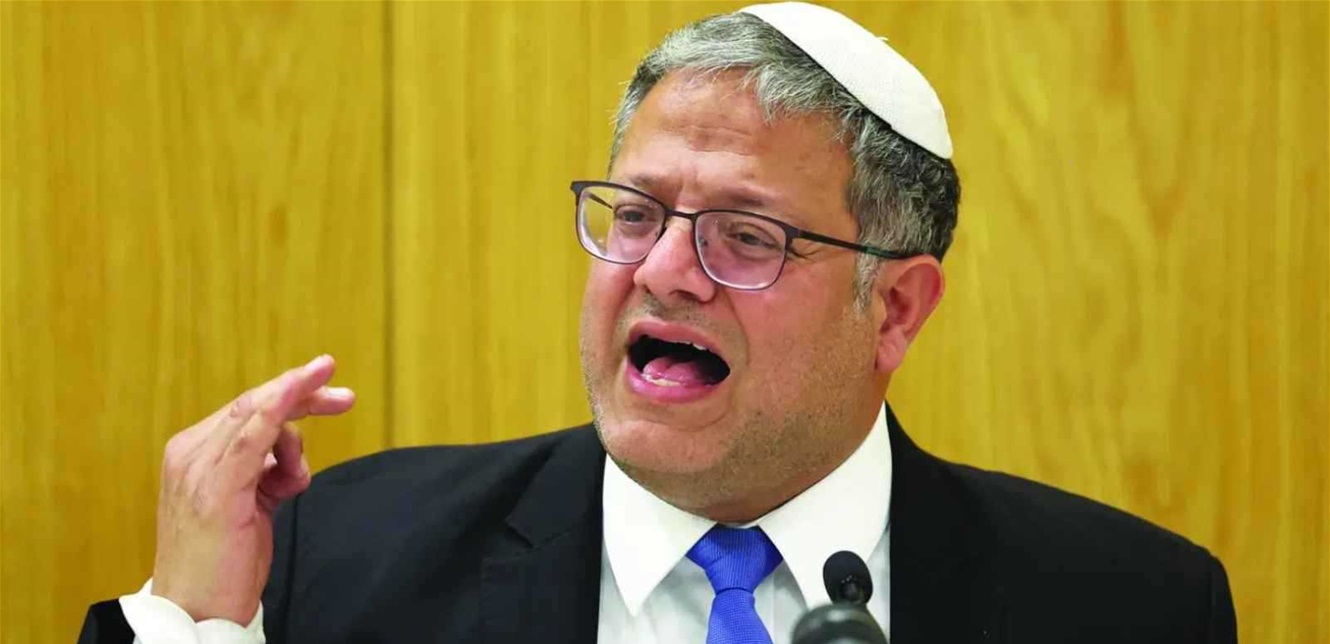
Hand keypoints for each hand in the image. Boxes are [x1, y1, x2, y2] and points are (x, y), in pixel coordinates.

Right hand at [151, 355, 354, 622]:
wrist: (195, 612)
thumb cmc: (222, 565)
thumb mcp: (250, 506)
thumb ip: (267, 473)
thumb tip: (292, 458)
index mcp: (194, 454)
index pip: (247, 409)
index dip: (291, 394)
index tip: (330, 390)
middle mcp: (190, 454)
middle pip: (254, 404)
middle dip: (304, 393)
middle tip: (345, 396)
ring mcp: (199, 469)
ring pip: (257, 414)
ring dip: (299, 424)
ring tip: (292, 483)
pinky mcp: (216, 489)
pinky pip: (251, 438)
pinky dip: (275, 409)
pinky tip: (294, 392)